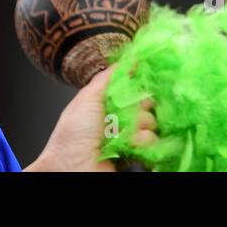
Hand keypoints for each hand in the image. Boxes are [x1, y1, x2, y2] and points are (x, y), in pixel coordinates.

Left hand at [28, 64, 158, 171]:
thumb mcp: (88, 97)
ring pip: (153, 122)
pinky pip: (155, 143)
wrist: (71, 168)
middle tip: (125, 113)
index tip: (142, 83)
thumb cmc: (74, 133)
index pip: (136, 88)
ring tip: (121, 134)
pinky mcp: (140, 156)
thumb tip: (130, 58)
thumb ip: (109, 77)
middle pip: (148, 104)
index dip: (140, 86)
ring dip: (140, 126)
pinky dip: (144, 142)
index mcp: (110, 103)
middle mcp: (123, 119)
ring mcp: (132, 138)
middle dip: (140, 106)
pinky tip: (130, 145)